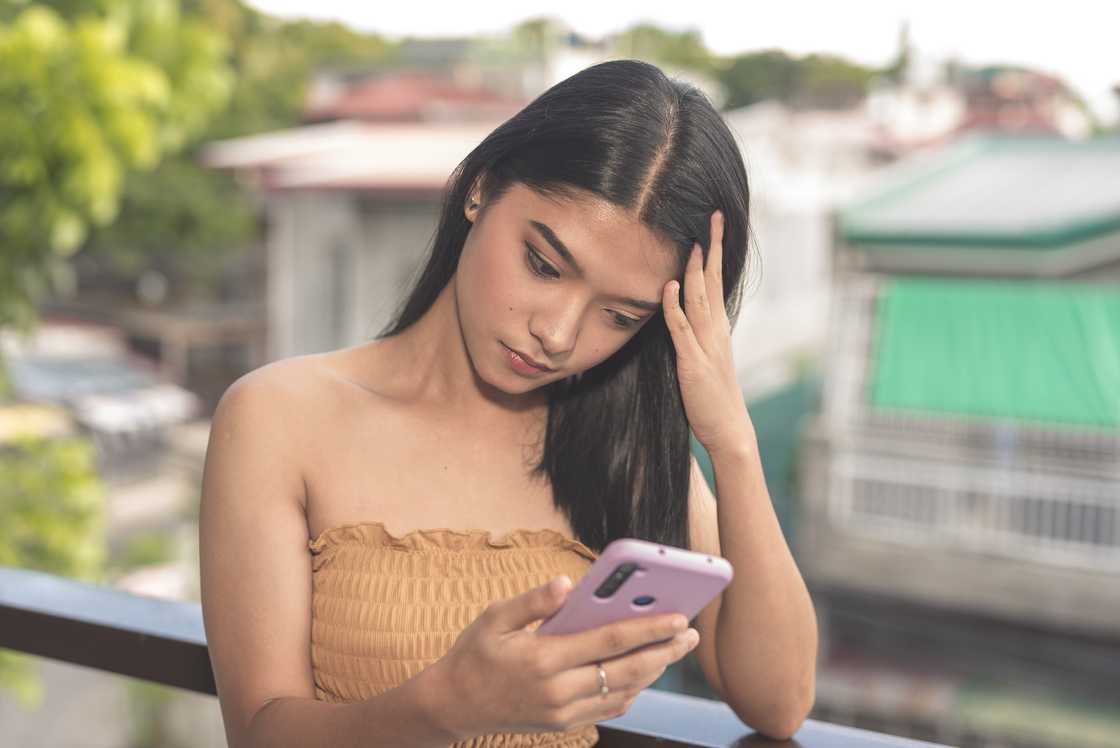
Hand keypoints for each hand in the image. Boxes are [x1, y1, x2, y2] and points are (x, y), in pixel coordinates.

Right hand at [425, 576, 699, 740]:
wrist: (453, 705)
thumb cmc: (474, 654)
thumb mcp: (494, 617)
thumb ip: (533, 600)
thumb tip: (568, 583)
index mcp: (543, 659)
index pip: (608, 642)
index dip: (647, 629)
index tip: (677, 618)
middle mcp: (558, 690)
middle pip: (626, 671)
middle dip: (664, 652)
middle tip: (690, 635)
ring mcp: (563, 712)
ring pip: (623, 693)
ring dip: (653, 671)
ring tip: (673, 650)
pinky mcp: (563, 724)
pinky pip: (609, 708)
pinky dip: (632, 689)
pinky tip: (643, 671)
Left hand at [662, 210, 754, 454]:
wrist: (729, 430)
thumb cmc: (713, 399)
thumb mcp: (705, 361)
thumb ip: (695, 339)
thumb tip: (682, 319)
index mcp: (718, 329)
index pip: (716, 282)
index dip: (714, 254)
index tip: (713, 228)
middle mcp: (716, 332)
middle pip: (713, 281)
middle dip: (713, 248)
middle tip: (713, 217)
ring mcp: (706, 345)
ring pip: (700, 299)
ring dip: (694, 269)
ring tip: (693, 242)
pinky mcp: (693, 362)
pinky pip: (682, 329)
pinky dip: (675, 306)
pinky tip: (669, 286)